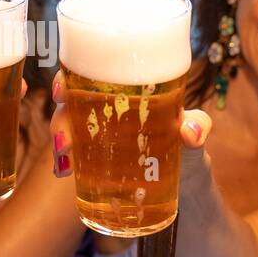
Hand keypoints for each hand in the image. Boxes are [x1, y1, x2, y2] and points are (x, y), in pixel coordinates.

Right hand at [49, 71, 211, 176]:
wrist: (188, 185)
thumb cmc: (188, 146)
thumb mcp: (194, 132)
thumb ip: (198, 127)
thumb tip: (190, 131)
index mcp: (128, 88)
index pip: (92, 71)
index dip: (69, 76)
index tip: (61, 90)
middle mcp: (108, 106)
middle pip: (72, 101)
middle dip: (60, 117)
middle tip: (64, 140)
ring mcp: (100, 133)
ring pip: (68, 126)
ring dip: (60, 140)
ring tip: (64, 162)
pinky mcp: (97, 159)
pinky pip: (73, 154)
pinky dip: (64, 162)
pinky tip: (63, 172)